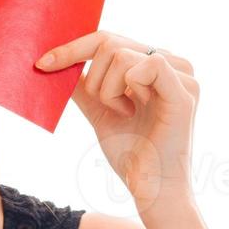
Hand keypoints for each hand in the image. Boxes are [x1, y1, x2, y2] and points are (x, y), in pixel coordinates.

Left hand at [36, 30, 198, 208]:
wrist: (149, 187)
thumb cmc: (131, 154)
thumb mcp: (100, 112)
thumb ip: (84, 87)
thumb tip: (56, 63)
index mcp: (152, 65)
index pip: (108, 40)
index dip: (73, 48)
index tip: (42, 63)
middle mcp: (170, 63)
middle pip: (110, 42)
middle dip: (91, 77)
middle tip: (102, 106)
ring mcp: (181, 74)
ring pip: (121, 54)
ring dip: (108, 90)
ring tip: (125, 113)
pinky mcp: (185, 89)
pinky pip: (146, 64)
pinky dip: (127, 89)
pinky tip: (136, 110)